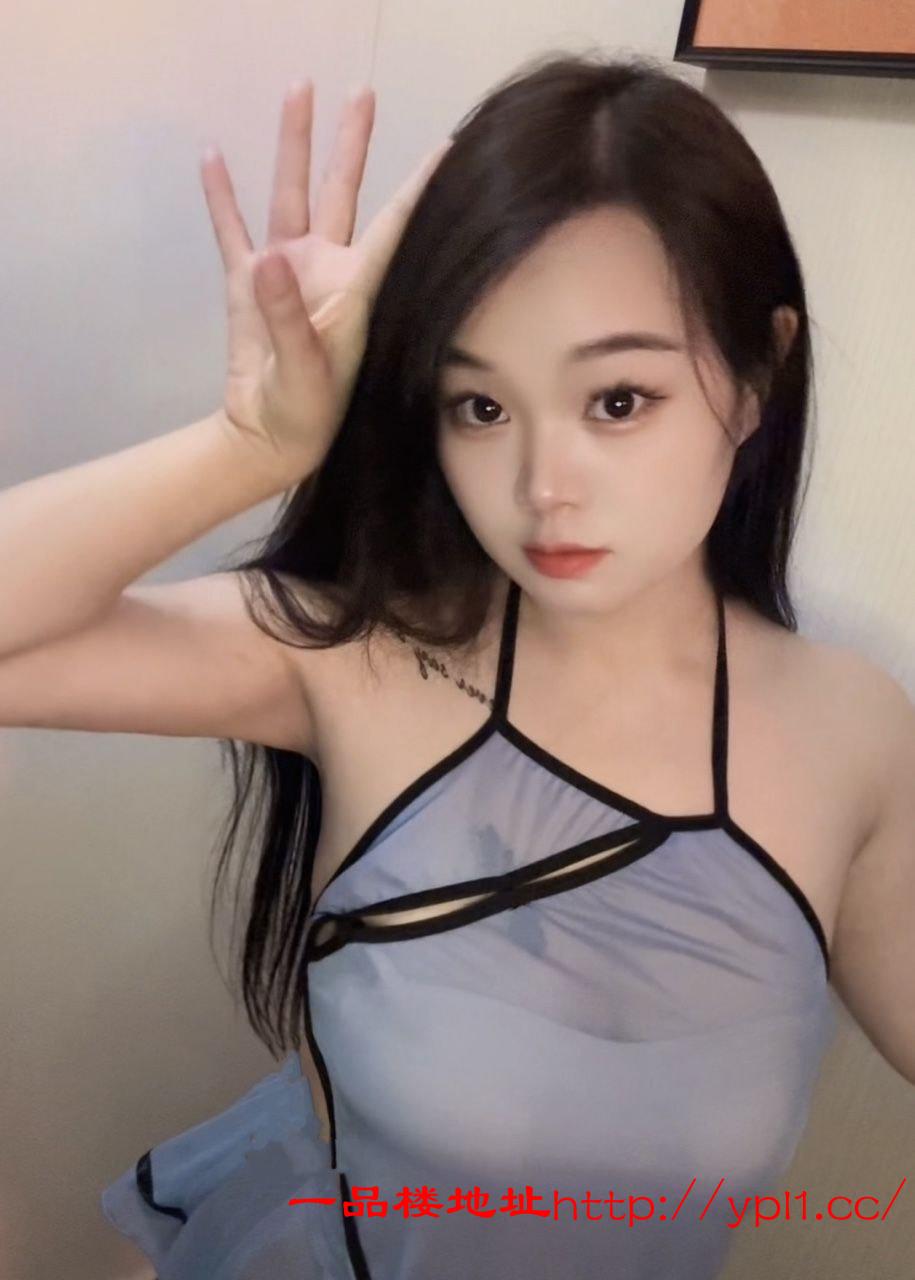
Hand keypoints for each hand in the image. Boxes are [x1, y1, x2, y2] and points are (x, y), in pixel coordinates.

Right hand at [199, 80, 451, 477]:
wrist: (269, 437)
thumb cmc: (307, 415)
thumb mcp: (305, 371)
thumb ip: (287, 316)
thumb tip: (266, 260)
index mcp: (355, 290)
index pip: (393, 227)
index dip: (419, 188)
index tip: (448, 149)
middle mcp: (326, 270)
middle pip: (340, 191)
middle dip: (349, 143)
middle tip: (361, 92)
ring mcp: (287, 274)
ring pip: (289, 196)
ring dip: (291, 147)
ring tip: (296, 91)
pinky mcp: (248, 286)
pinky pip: (233, 230)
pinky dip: (222, 197)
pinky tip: (214, 156)